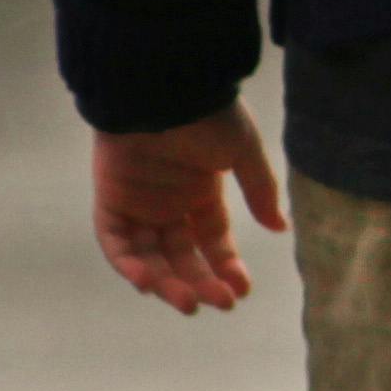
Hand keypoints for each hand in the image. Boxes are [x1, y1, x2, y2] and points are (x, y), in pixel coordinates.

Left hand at [92, 103, 284, 313]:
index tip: (240, 290)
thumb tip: (280, 228)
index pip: (213, 241)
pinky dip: (127, 264)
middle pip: (182, 256)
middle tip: (217, 303)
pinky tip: (147, 283)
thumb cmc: (206, 113)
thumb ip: (259, 190)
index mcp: (201, 192)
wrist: (162, 88)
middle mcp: (169, 203)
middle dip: (199, 282)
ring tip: (186, 302)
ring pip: (149, 256)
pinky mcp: (110, 199)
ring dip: (166, 282)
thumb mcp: (243, 152)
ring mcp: (139, 203)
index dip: (225, 267)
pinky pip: (115, 241)